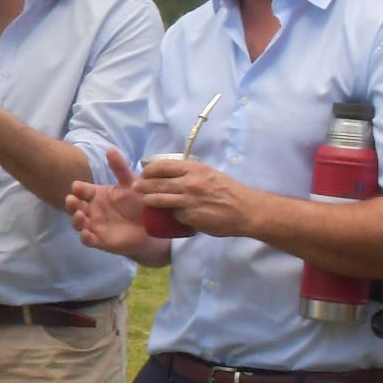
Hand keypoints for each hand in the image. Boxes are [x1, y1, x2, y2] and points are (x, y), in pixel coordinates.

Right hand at [68, 147, 158, 258]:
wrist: (152, 226)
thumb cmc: (139, 202)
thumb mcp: (131, 183)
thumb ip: (120, 168)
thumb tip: (110, 148)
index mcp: (97, 195)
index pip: (82, 190)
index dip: (78, 189)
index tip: (77, 187)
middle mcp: (93, 210)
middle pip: (75, 206)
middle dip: (71, 203)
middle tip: (72, 200)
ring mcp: (95, 225)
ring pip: (78, 223)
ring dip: (76, 220)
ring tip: (80, 216)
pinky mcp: (101, 241)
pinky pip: (88, 240)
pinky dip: (85, 237)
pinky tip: (87, 233)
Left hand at [135, 154, 256, 237]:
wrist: (246, 210)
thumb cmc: (229, 190)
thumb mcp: (209, 173)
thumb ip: (190, 173)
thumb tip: (170, 173)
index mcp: (194, 169)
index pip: (162, 166)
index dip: (149, 170)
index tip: (145, 173)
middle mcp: (189, 182)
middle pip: (156, 182)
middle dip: (142, 185)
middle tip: (136, 187)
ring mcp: (189, 200)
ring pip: (158, 199)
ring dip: (148, 200)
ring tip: (144, 201)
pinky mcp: (190, 217)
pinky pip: (173, 214)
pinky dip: (170, 215)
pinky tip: (168, 215)